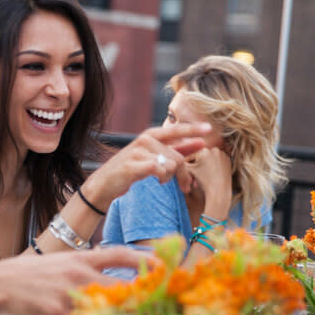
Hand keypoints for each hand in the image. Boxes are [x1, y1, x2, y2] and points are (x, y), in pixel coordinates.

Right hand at [0, 246, 149, 314]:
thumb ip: (83, 263)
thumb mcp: (59, 261)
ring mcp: (70, 294)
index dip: (144, 259)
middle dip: (144, 301)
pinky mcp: (60, 314)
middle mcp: (79, 273)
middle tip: (160, 313)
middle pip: (122, 286)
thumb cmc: (29, 274)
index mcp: (81, 258)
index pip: (119, 253)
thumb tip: (104, 260)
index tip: (163, 267)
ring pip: (108, 312)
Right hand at [81, 122, 210, 209]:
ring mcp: (139, 151)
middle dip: (185, 174)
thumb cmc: (131, 169)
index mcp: (151, 134)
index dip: (193, 129)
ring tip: (162, 181)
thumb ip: (176, 149)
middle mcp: (145, 139)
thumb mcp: (154, 155)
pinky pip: (160, 170)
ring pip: (171, 164)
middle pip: (178, 156)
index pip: (176, 130)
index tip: (209, 128)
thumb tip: (200, 142)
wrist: (105, 183)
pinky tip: (158, 181)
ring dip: (171, 177)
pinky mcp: (134, 164)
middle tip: (185, 186)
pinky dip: (162, 178)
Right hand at [184, 147, 231, 215]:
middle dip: (196, 166)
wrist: (219, 192)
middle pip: (200, 157)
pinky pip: (216, 161)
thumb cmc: (203, 182)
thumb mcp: (188, 171)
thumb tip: (174, 156)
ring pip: (208, 159)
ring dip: (204, 165)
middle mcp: (214, 149)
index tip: (186, 173)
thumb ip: (181, 163)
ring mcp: (223, 154)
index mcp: (203, 150)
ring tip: (201, 176)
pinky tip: (210, 174)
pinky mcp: (228, 159)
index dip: (186, 166)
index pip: (190, 157)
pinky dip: (213, 166)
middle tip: (193, 177)